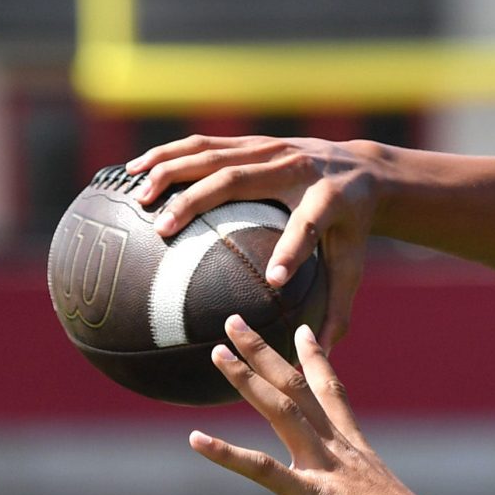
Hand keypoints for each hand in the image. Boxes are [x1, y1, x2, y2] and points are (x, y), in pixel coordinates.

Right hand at [128, 136, 381, 346]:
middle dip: (198, 202)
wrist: (362, 168)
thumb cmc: (352, 226)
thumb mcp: (352, 262)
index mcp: (328, 201)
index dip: (292, 252)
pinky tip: (133, 170)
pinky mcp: (253, 142)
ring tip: (138, 199)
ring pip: (213, 155)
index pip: (309, 227)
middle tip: (163, 232)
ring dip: (170, 172)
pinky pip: (203, 144)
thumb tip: (320, 352)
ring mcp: (271, 150)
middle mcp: (296, 169)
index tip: (273, 280)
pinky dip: (167, 154)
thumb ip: (339, 306)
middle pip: (240, 181)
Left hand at [189, 315, 426, 494]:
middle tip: (236, 322)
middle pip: (298, 389)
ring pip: (281, 411)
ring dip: (247, 380)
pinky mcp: (309, 494)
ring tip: (217, 353)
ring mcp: (322, 466)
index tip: (303, 329)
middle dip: (266, 353)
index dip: (316, 360)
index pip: (333, 394)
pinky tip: (194, 439)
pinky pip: (262, 470)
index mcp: (352, 450)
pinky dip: (226, 455)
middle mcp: (336, 447)